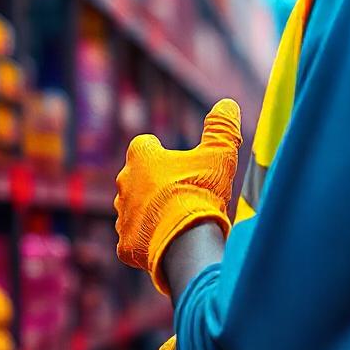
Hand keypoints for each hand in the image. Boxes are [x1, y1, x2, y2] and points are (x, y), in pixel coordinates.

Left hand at [114, 98, 242, 292]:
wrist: (186, 241)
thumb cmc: (200, 192)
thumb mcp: (219, 154)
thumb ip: (222, 128)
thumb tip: (227, 104)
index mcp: (141, 158)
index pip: (143, 145)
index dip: (158, 151)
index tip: (174, 160)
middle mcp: (125, 184)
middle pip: (136, 178)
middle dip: (153, 183)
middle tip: (180, 192)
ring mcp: (122, 216)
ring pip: (134, 209)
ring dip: (150, 211)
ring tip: (176, 219)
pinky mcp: (125, 244)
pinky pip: (135, 239)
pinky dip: (149, 240)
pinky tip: (169, 242)